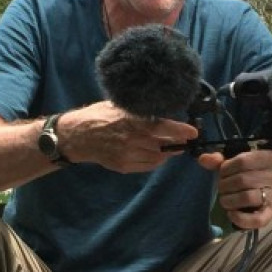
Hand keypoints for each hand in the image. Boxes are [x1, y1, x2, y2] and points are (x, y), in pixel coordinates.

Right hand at [58, 101, 198, 172]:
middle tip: (185, 138)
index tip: (193, 132)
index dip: (180, 131)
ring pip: (158, 157)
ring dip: (167, 152)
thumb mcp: (119, 106)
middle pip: (164, 145)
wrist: (77, 136)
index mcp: (132, 121)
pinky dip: (156, 160)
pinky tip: (156, 153)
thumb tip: (160, 107)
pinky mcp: (124, 166)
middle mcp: (132, 140)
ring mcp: (128, 155)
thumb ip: (139, 110)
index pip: (163, 127)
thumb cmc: (98, 115)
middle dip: (177, 142)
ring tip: (172, 146)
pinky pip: (148, 166)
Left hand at [198, 149, 271, 229]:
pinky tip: (231, 214)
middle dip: (225, 185)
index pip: (243, 161)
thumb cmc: (255, 172)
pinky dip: (239, 218)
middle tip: (221, 188)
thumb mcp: (241, 162)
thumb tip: (203, 159)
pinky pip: (256, 219)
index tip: (222, 173)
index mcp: (270, 158)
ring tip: (224, 200)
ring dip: (229, 200)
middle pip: (243, 180)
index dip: (226, 168)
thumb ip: (220, 160)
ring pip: (248, 197)